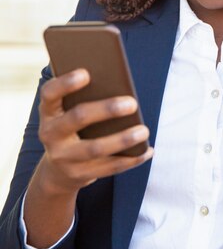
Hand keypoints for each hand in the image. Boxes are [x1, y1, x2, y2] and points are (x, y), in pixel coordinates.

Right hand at [36, 68, 152, 196]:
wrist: (58, 170)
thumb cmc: (72, 126)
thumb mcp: (68, 110)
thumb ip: (84, 95)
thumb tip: (116, 79)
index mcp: (48, 111)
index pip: (50, 93)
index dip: (65, 83)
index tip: (86, 73)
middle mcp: (50, 134)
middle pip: (78, 118)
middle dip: (107, 109)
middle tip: (133, 103)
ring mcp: (63, 157)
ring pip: (95, 148)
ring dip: (123, 139)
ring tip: (144, 131)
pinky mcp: (79, 175)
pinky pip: (109, 168)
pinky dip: (131, 159)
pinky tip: (147, 150)